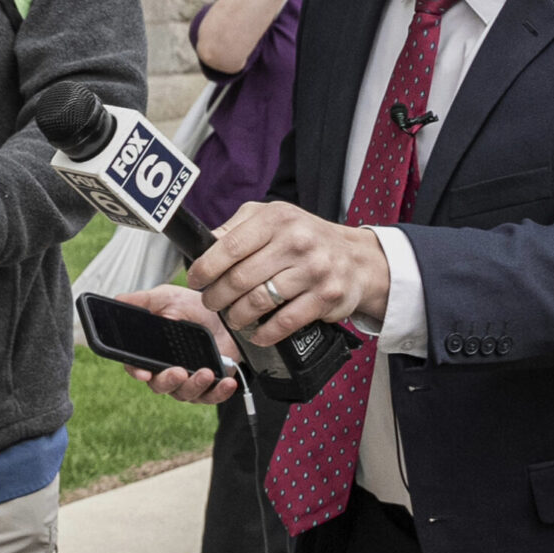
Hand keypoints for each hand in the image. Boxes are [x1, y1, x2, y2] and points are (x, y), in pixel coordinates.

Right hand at [116, 285, 241, 403]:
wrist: (225, 314)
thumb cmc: (192, 307)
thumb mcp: (167, 298)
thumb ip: (143, 300)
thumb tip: (117, 300)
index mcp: (150, 352)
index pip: (136, 366)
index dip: (137, 371)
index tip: (144, 372)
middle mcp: (165, 370)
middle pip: (159, 385)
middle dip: (168, 381)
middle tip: (178, 372)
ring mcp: (187, 381)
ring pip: (184, 393)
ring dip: (194, 385)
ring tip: (206, 372)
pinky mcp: (210, 386)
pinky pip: (210, 397)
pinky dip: (219, 393)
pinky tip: (227, 382)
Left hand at [187, 201, 389, 346]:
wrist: (359, 259)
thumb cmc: (304, 238)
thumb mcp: (272, 219)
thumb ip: (236, 228)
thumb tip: (200, 245)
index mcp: (276, 219)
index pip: (229, 246)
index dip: (205, 268)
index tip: (194, 279)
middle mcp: (296, 241)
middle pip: (239, 278)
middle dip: (217, 296)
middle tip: (211, 302)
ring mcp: (314, 270)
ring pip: (258, 302)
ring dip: (237, 316)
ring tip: (232, 317)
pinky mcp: (326, 297)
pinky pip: (285, 322)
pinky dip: (264, 333)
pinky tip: (255, 333)